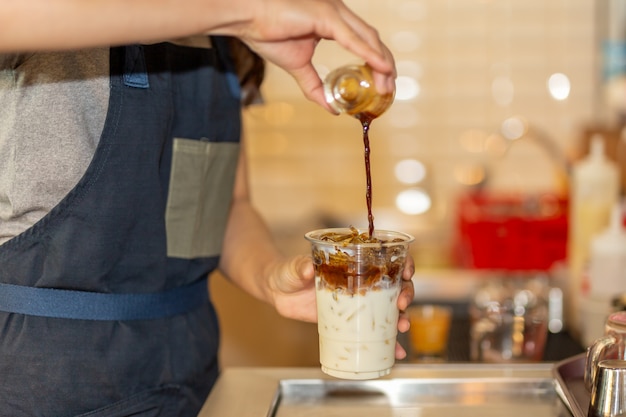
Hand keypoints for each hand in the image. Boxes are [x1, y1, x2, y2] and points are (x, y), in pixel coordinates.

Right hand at [235, 0, 395, 111]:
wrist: (246, 19)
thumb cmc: (267, 33)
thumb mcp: (298, 67)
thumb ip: (316, 88)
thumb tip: (332, 109)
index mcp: (333, 21)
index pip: (364, 42)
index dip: (377, 63)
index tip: (383, 85)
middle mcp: (338, 13)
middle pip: (372, 40)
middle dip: (385, 66)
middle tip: (390, 90)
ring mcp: (334, 11)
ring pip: (368, 39)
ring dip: (381, 64)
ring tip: (386, 86)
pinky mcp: (326, 15)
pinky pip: (354, 39)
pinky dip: (370, 55)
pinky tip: (381, 69)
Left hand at [266, 252, 415, 359]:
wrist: (277, 291)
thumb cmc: (287, 271)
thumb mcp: (294, 267)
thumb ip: (301, 267)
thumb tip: (308, 268)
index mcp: (353, 260)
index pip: (386, 257)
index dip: (402, 263)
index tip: (406, 272)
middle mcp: (361, 280)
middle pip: (394, 284)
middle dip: (405, 293)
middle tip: (401, 304)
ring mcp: (357, 301)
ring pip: (389, 307)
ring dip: (401, 317)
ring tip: (402, 328)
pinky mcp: (350, 320)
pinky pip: (373, 331)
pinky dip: (387, 342)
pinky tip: (397, 352)